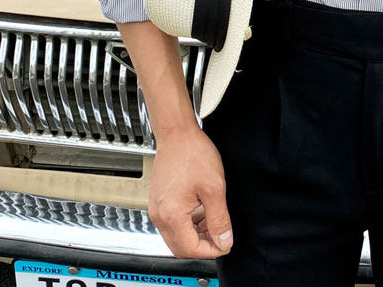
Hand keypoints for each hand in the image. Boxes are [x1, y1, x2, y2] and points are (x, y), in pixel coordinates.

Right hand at [148, 125, 233, 258]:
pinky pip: (172, 223)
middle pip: (180, 248)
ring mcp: (156, 209)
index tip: (225, 243)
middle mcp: (159, 215)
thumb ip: (219, 218)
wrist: (177, 133)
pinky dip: (188, 224)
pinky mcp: (158, 201)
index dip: (211, 250)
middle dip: (203, 245)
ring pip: (176, 236)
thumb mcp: (214, 187)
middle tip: (221, 236)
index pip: (190, 249)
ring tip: (214, 222)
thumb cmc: (193, 153)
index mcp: (171, 214)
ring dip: (196, 235)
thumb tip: (224, 240)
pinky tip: (202, 213)